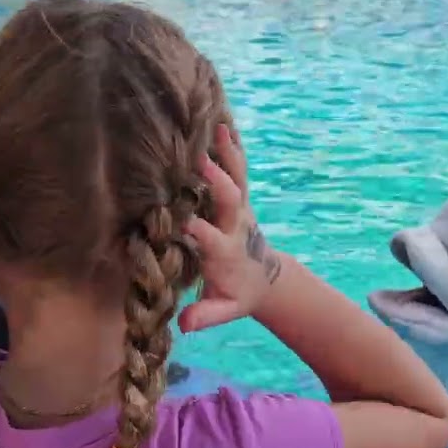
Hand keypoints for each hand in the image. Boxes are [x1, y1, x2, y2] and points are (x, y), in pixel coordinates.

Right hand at [178, 124, 282, 333]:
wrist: (266, 279)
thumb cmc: (238, 294)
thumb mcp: (225, 309)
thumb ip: (207, 315)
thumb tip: (186, 324)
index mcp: (227, 252)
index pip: (212, 239)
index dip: (198, 229)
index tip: (181, 219)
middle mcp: (237, 225)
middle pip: (230, 200)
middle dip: (218, 182)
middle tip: (201, 162)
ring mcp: (241, 209)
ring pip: (238, 178)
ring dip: (229, 154)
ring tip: (219, 127)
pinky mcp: (242, 198)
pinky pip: (239, 169)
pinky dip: (232, 147)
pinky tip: (222, 122)